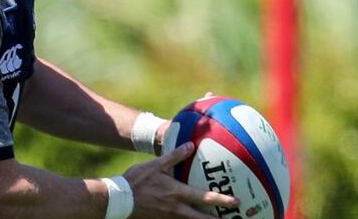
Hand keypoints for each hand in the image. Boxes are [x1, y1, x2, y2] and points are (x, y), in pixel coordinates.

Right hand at [122, 142, 237, 218]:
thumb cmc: (137, 180)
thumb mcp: (156, 165)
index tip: (237, 202)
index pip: (205, 198)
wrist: (120, 198)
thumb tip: (190, 145)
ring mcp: (170, 217)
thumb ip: (174, 156)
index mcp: (177, 193)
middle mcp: (177, 208)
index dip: (223, 200)